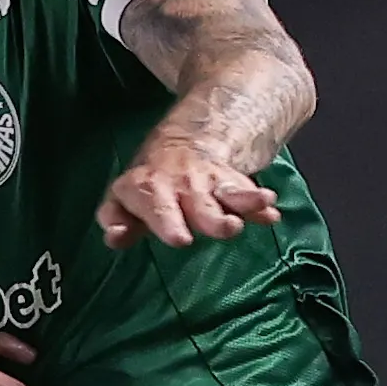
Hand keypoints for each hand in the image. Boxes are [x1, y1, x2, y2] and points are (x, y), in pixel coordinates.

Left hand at [98, 138, 280, 248]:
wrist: (182, 146)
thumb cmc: (146, 188)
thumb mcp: (121, 200)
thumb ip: (116, 220)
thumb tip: (114, 236)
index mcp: (148, 189)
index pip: (156, 206)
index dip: (167, 222)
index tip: (182, 239)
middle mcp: (181, 185)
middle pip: (199, 204)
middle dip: (213, 217)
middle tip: (228, 228)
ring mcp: (209, 182)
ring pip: (227, 193)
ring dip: (245, 200)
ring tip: (262, 204)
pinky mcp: (232, 182)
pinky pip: (247, 192)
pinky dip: (259, 202)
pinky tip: (271, 213)